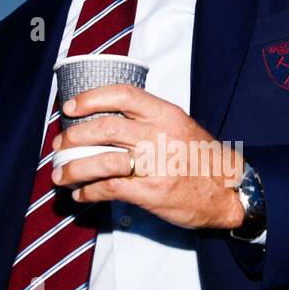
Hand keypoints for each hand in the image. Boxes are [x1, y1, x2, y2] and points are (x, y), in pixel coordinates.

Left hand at [50, 84, 245, 230]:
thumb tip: (103, 121)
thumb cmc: (202, 159)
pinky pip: (109, 189)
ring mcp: (156, 165)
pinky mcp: (151, 192)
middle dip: (73, 136)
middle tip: (59, 144)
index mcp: (166, 114)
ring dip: (73, 168)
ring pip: (101, 160)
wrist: (229, 191)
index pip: (123, 95)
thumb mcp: (180, 127)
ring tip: (60, 174)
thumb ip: (148, 121)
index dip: (91, 98)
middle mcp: (160, 136)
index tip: (70, 107)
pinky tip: (81, 194)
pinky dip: (89, 191)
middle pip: (104, 127)